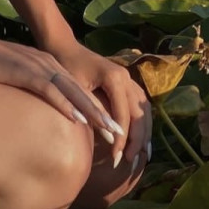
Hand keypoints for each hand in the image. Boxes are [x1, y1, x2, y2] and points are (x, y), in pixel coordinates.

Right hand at [0, 34, 134, 146]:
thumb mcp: (18, 77)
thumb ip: (34, 89)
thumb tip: (43, 112)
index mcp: (49, 67)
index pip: (80, 91)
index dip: (98, 111)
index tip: (114, 132)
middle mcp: (49, 65)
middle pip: (83, 93)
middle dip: (104, 116)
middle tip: (122, 138)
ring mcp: (38, 67)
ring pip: (73, 92)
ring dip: (93, 113)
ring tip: (110, 133)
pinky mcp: (25, 72)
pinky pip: (50, 90)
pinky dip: (66, 105)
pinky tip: (77, 119)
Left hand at [49, 40, 151, 170]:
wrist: (63, 47)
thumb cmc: (65, 67)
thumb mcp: (76, 91)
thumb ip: (93, 112)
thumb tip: (110, 138)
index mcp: (115, 78)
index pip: (124, 115)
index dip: (122, 139)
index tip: (116, 158)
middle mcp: (126, 77)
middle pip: (139, 114)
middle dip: (137, 140)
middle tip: (129, 161)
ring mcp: (128, 79)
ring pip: (144, 110)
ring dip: (144, 133)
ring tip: (142, 155)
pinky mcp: (126, 82)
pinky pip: (140, 104)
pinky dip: (143, 122)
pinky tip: (141, 138)